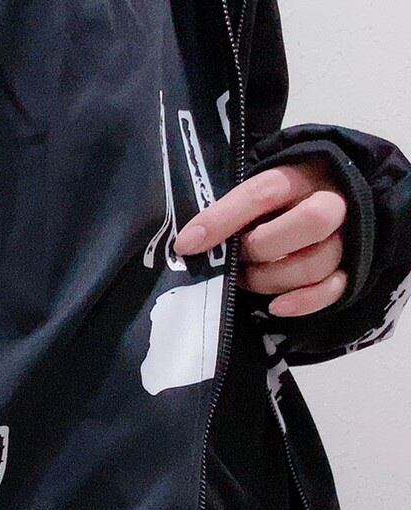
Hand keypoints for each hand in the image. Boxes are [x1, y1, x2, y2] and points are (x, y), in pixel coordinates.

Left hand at [174, 158, 349, 317]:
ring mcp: (345, 236)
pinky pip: (334, 288)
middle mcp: (331, 201)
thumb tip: (188, 244)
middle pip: (312, 221)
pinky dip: (303, 302)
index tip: (187, 244)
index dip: (223, 219)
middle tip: (237, 258)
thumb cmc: (273, 206)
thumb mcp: (252, 197)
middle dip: (262, 247)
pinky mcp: (349, 269)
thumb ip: (228, 213)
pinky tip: (276, 306)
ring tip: (247, 279)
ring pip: (317, 261)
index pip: (263, 192)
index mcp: (300, 175)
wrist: (318, 207)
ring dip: (272, 278)